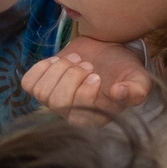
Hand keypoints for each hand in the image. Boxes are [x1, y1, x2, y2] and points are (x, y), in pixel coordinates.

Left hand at [22, 39, 150, 122]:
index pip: (77, 115)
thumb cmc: (123, 68)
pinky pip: (28, 83)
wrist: (106, 50)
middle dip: (71, 77)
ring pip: (41, 91)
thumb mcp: (138, 78)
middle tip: (87, 64)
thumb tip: (119, 93)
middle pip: (57, 102)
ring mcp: (53, 100)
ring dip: (59, 69)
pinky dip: (41, 68)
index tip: (97, 75)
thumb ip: (136, 90)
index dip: (84, 93)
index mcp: (94, 118)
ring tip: (75, 60)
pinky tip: (57, 61)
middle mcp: (70, 114)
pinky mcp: (41, 85)